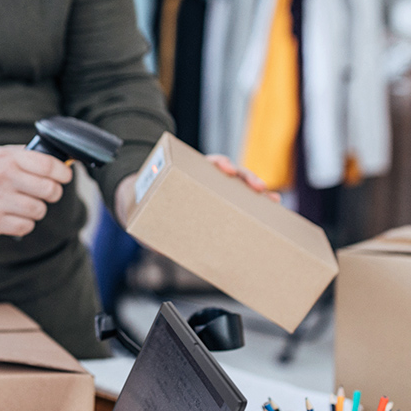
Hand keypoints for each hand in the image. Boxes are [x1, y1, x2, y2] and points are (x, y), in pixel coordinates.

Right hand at [0, 145, 72, 237]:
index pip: (48, 165)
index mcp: (6, 158)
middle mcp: (2, 177)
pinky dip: (23, 223)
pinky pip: (26, 226)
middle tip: (45, 193)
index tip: (64, 176)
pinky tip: (12, 216)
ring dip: (36, 209)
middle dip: (52, 193)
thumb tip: (56, 162)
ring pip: (39, 210)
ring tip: (22, 204)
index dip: (62, 172)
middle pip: (49, 190)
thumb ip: (24, 156)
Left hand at [114, 153, 277, 227]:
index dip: (218, 163)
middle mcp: (203, 177)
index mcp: (187, 172)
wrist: (139, 204)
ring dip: (257, 192)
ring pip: (239, 186)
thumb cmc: (145, 205)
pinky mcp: (219, 201)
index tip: (226, 169)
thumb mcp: (146, 215)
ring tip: (272, 200)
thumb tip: (158, 247)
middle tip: (259, 187)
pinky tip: (267, 213)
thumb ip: (151, 227)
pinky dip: (253, 206)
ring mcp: (213, 188)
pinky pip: (239, 201)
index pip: (207, 162)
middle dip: (246, 177)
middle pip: (229, 172)